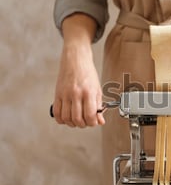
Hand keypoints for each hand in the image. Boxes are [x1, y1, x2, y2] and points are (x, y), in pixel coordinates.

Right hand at [52, 13, 104, 127]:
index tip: (94, 122)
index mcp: (88, 92)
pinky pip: (57, 112)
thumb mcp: (97, 89)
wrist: (75, 60)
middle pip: (77, 118)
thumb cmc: (88, 73)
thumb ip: (99, 106)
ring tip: (77, 121)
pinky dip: (61, 119)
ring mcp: (65, 94)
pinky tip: (67, 118)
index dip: (92, 123)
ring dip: (72, 123)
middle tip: (86, 122)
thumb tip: (100, 120)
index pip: (90, 115)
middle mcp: (76, 94)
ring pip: (66, 117)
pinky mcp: (57, 94)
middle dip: (83, 125)